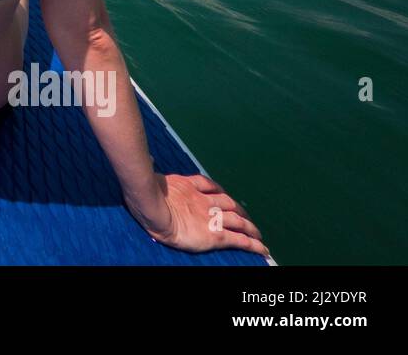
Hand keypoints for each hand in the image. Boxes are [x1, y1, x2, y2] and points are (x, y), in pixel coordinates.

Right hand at [129, 173, 268, 256]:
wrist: (153, 208)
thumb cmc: (146, 194)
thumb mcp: (150, 179)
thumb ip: (152, 173)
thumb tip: (146, 159)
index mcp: (189, 187)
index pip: (210, 187)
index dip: (219, 192)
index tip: (223, 197)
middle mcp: (204, 201)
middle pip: (229, 203)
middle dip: (239, 210)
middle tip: (247, 218)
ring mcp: (212, 217)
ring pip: (238, 220)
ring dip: (249, 226)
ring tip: (257, 234)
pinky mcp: (216, 235)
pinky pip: (239, 239)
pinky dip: (252, 244)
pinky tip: (262, 248)